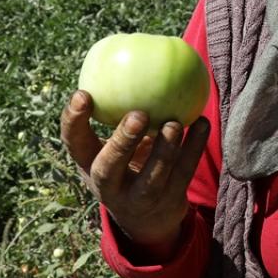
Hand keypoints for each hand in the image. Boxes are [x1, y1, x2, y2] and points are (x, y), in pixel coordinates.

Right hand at [60, 90, 209, 258]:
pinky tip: (203, 124)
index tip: (83, 94)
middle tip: (138, 114)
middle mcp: (108, 187)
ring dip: (165, 149)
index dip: (73, 121)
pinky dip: (195, 148)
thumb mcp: (116, 145)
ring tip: (175, 123)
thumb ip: (119, 114)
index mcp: (90, 165)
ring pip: (152, 177)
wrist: (148, 218)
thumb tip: (134, 59)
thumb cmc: (129, 164)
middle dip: (122, 142)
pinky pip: (184, 174)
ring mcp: (139, 199)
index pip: (74, 144)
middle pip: (109, 168)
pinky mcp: (168, 202)